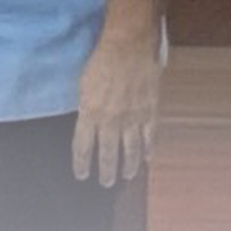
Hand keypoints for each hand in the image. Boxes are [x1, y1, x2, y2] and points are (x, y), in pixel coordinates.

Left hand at [74, 35, 160, 187]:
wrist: (128, 46)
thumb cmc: (101, 60)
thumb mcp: (83, 85)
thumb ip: (85, 107)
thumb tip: (85, 122)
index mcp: (89, 113)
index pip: (82, 146)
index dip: (81, 163)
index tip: (81, 175)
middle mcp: (110, 120)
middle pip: (107, 153)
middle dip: (105, 171)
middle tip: (105, 184)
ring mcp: (132, 117)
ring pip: (130, 150)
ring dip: (128, 166)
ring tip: (126, 177)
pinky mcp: (149, 111)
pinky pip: (149, 136)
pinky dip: (148, 149)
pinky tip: (148, 159)